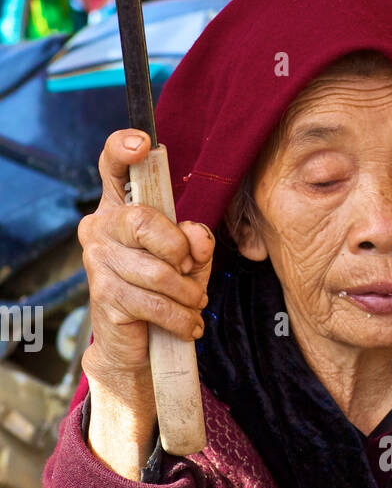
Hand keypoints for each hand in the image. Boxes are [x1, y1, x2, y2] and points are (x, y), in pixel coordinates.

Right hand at [79, 131, 212, 475]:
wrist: (134, 344)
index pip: (111, 167)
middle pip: (145, 222)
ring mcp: (97, 262)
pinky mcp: (105, 297)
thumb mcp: (187, 262)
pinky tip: (188, 326)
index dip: (122, 150)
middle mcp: (100, 228)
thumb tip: (198, 236)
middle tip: (192, 270)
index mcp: (119, 209)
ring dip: (188, 295)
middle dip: (180, 252)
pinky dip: (183, 319)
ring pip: (158, 272)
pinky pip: (157, 304)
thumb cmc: (162, 292)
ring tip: (193, 306)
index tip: (142, 144)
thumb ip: (196, 243)